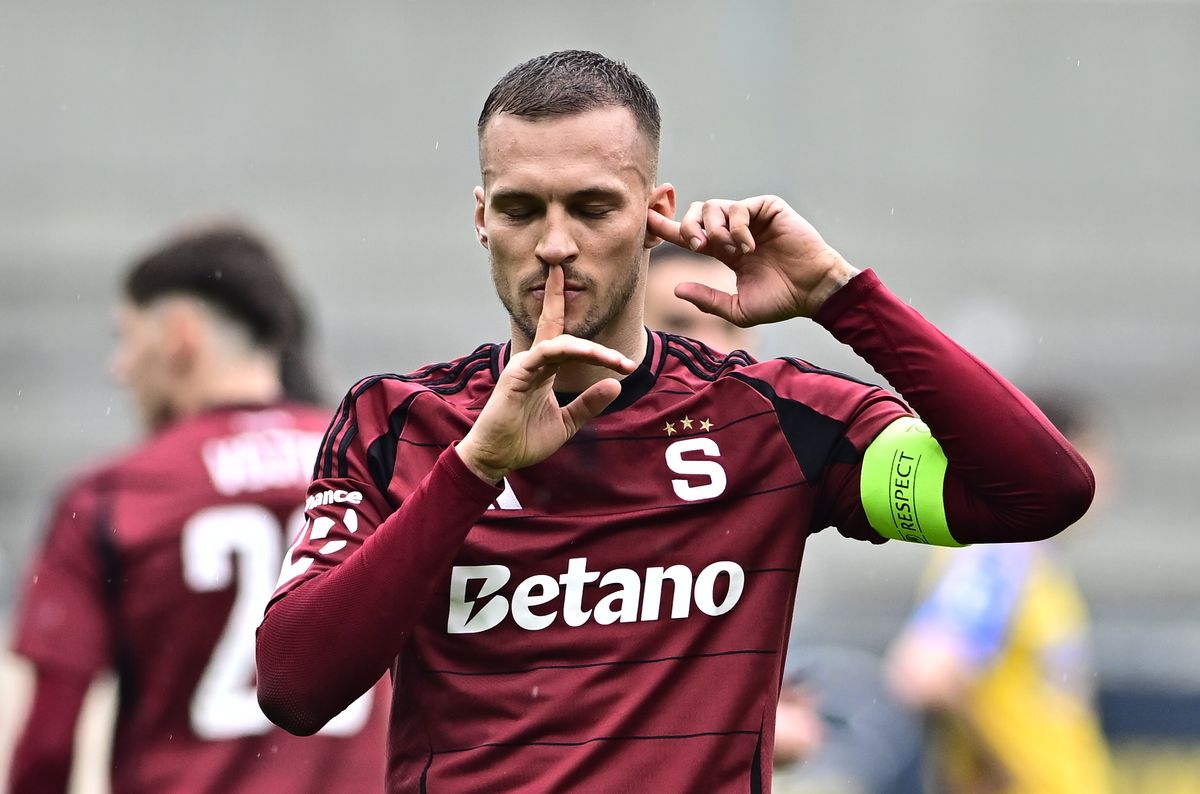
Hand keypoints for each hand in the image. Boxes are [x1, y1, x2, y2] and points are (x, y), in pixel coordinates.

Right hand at [457, 265, 635, 482]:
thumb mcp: (567, 422)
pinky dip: (567, 352)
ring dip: (592, 349)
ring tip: (618, 363)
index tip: (564, 275)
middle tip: (605, 330)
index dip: (558, 301)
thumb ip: (589, 403)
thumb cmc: (525, 439)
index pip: (556, 330)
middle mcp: (533, 361)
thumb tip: (616, 385)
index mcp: (543, 368)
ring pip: (561, 343)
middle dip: (566, 305)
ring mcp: (524, 366)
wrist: (498, 458)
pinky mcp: (516, 375)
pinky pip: (545, 355)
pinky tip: (589, 355)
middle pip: (555, 324)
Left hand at [646, 196, 859, 322]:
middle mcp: (735, 230)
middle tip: (696, 245)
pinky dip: (737, 227)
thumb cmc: (781, 301)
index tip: (646, 219)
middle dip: (687, 226)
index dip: (667, 227)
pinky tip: (748, 247)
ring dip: (714, 229)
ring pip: (713, 206)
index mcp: (726, 250)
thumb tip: (676, 289)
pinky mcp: (768, 208)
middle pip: (696, 212)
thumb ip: (708, 300)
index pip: (690, 234)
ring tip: (729, 251)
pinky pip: (739, 207)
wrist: (814, 292)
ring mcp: (752, 217)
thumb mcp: (737, 308)